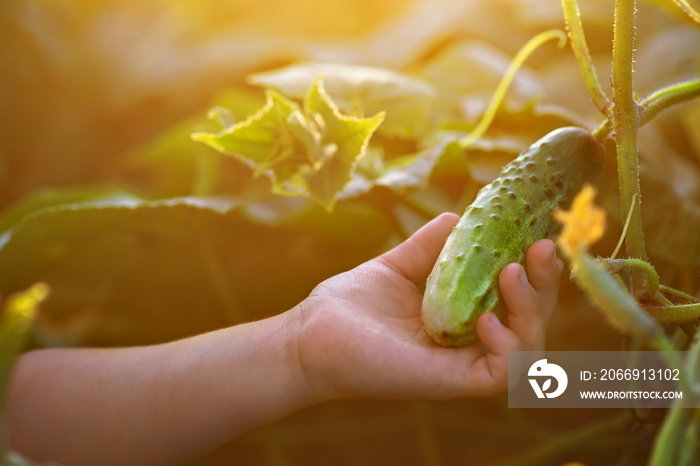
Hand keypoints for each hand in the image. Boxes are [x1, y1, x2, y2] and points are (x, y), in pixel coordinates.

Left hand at [292, 213, 562, 401]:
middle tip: (543, 247)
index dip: (536, 270)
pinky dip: (507, 347)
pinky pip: (501, 375)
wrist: (312, 333)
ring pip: (528, 349)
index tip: (541, 235)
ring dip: (532, 310)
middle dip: (546, 285)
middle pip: (533, 321)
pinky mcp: (451, 383)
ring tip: (511, 274)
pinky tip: (485, 320)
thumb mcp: (398, 265)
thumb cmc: (351, 304)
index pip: (516, 298)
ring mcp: (462, 365)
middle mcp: (470, 344)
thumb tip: (461, 215)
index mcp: (463, 317)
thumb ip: (432, 247)